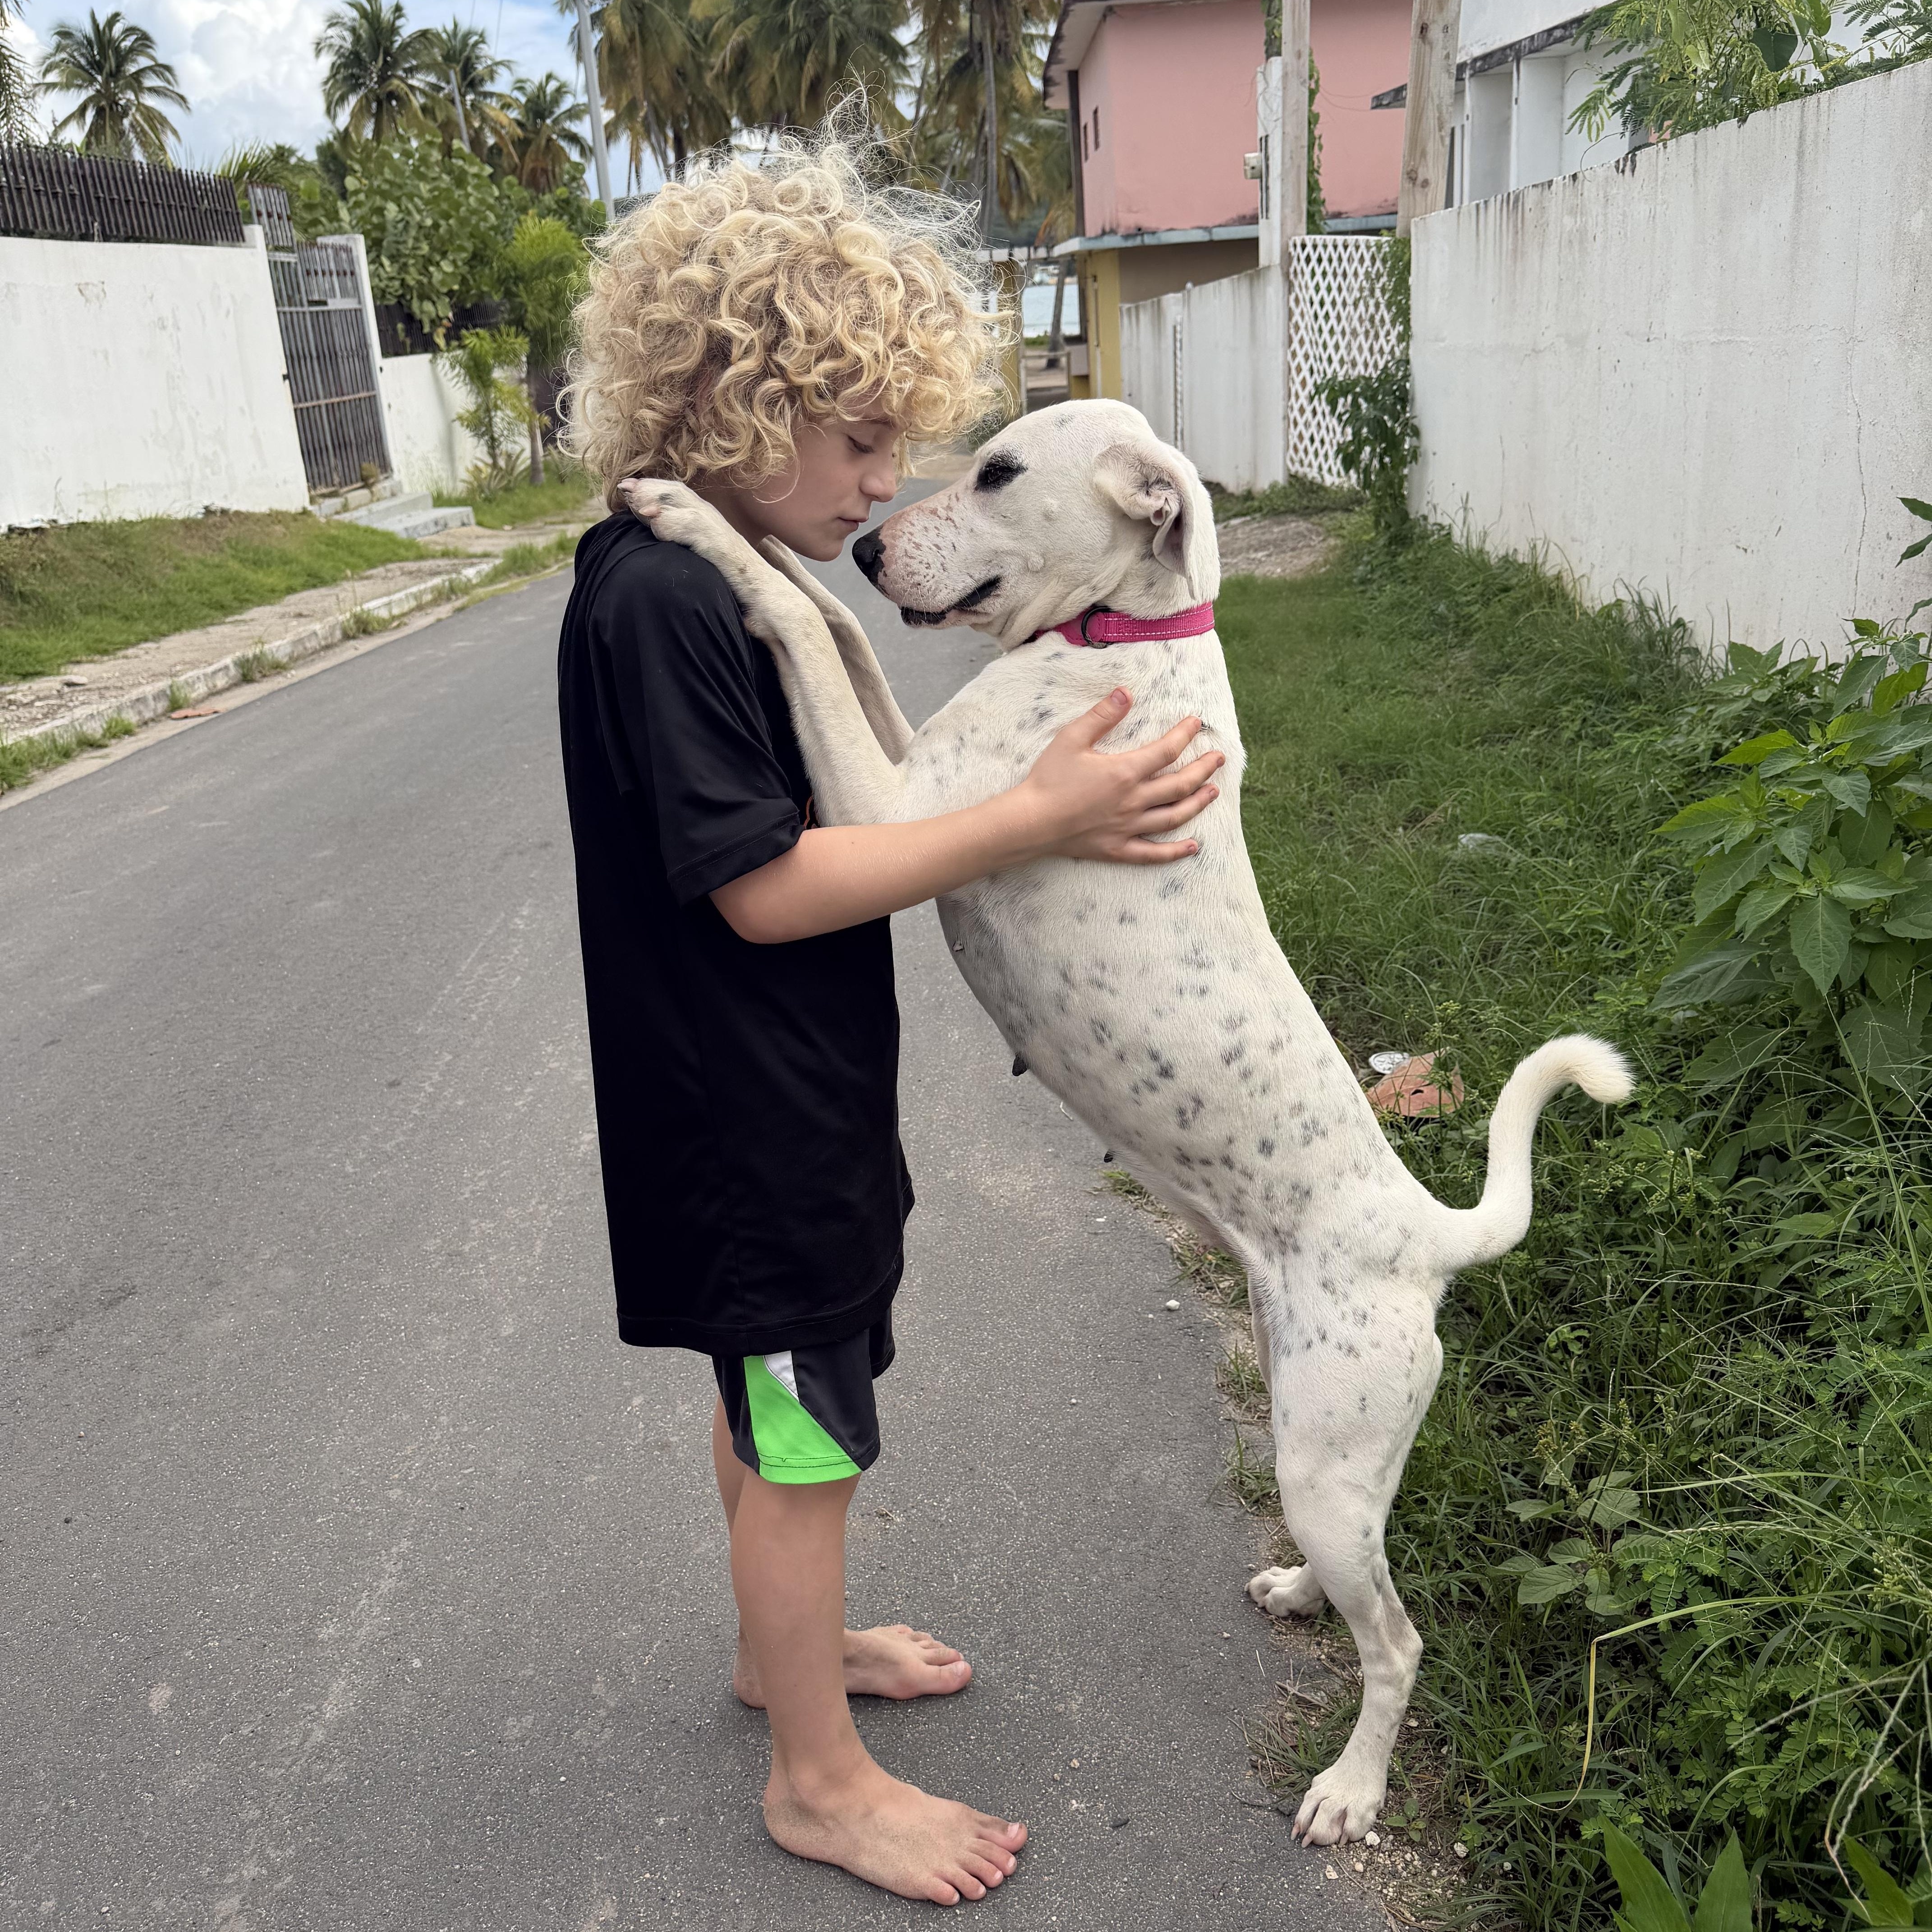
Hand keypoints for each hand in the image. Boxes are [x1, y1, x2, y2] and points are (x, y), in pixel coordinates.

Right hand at [1013, 688, 1222, 864]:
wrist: (1029, 822)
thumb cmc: (1048, 779)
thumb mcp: (1071, 738)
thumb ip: (1102, 715)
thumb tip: (1126, 691)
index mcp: (1125, 772)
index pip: (1167, 750)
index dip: (1185, 734)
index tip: (1196, 724)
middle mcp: (1134, 801)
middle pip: (1180, 784)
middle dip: (1204, 769)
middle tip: (1218, 759)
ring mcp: (1128, 827)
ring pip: (1173, 816)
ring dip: (1197, 803)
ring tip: (1213, 792)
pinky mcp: (1117, 849)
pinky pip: (1153, 853)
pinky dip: (1175, 851)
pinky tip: (1193, 847)